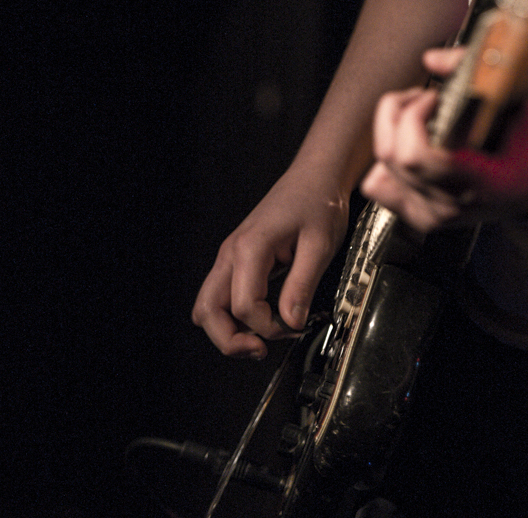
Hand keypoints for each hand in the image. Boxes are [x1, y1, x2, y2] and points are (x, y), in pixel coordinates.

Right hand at [192, 168, 349, 356]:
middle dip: (229, 340)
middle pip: (207, 311)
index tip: (294, 326)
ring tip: (259, 339)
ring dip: (227, 329)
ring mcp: (231, 256)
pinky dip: (233, 315)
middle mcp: (232, 252)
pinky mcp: (237, 259)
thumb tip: (291, 323)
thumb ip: (302, 286)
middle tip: (260, 350)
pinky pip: (221, 295)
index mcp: (250, 247)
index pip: (243, 306)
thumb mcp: (320, 245)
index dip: (268, 327)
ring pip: (208, 306)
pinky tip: (261, 318)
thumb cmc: (318, 202)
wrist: (316, 177)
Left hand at [360, 49, 527, 233]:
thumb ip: (473, 74)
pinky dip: (389, 160)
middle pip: (392, 157)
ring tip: (418, 120)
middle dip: (399, 114)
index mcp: (476, 182)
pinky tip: (413, 144)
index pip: (415, 156)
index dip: (414, 116)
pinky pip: (382, 187)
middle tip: (424, 99)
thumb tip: (433, 57)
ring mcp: (434, 217)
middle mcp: (450, 205)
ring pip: (379, 173)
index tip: (434, 97)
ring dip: (392, 135)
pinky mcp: (423, 217)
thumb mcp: (517, 105)